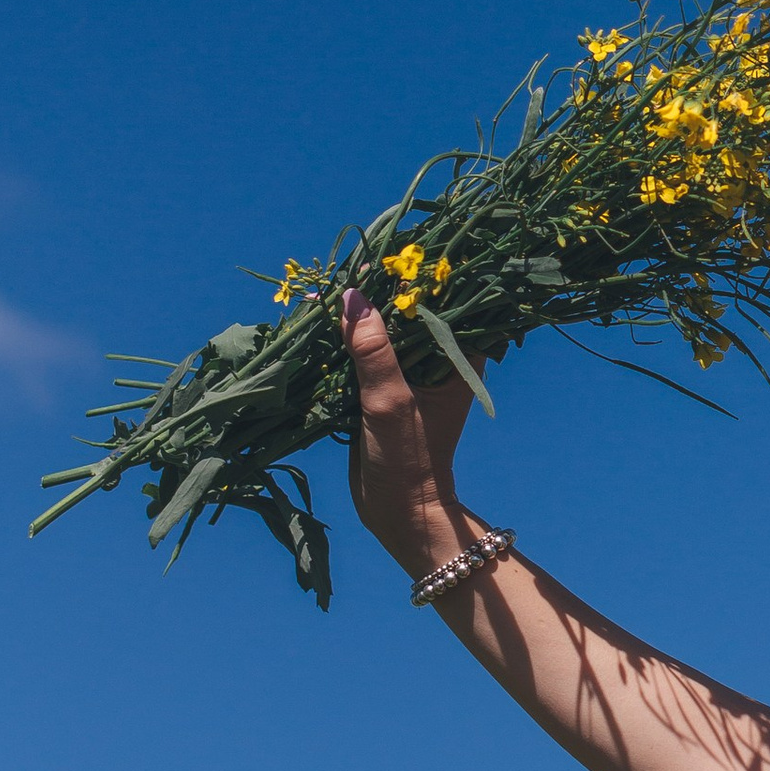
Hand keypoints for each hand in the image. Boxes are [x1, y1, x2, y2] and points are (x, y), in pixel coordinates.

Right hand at [342, 291, 477, 577]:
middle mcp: (436, 360)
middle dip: (375, 294)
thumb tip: (352, 298)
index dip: (413, 276)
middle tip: (342, 272)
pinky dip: (339, 342)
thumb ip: (373, 351)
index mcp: (456, 357)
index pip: (440, 301)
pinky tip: (314, 325)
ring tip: (321, 294)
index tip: (380, 258)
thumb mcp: (390, 402)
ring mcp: (407, 374)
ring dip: (353, 317)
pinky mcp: (379, 389)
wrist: (398, 512)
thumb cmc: (408, 460)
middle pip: (405, 312)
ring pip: (379, 332)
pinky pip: (360, 355)